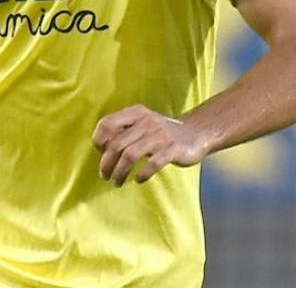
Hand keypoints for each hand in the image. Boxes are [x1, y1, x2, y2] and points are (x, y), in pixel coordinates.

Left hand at [92, 104, 207, 185]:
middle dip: (107, 163)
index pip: (107, 123)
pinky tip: (138, 179)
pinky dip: (142, 174)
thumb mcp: (142, 123)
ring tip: (117, 182)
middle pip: (117, 144)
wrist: (196, 133)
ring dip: (120, 172)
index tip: (100, 154)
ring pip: (130, 155)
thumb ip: (123, 131)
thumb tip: (101, 149)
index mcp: (136, 113)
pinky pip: (152, 163)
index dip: (99, 140)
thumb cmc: (161, 133)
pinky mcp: (173, 149)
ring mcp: (160, 135)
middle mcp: (147, 121)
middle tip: (104, 176)